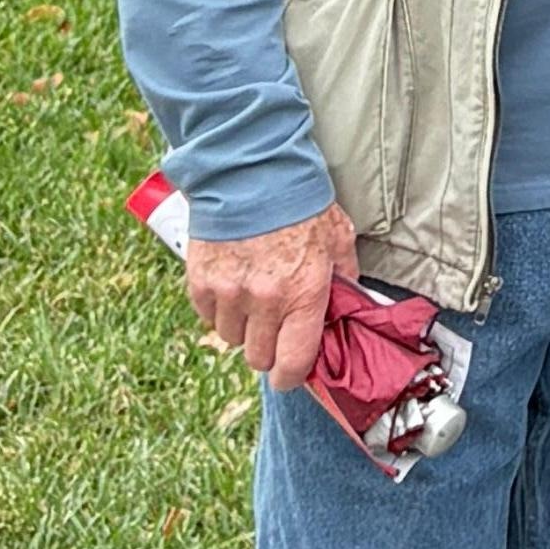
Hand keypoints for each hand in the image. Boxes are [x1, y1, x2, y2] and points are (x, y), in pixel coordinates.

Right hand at [184, 202, 354, 392]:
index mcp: (303, 294)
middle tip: (275, 325)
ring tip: (253, 296)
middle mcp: (265, 301)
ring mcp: (229, 293)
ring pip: (231, 339)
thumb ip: (344, 277)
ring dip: (243, 326)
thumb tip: (348, 305)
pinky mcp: (201, 283)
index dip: (291, 376)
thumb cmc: (301, 203)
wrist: (252, 171)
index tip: (290, 374)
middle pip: (258, 357)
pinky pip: (208, 316)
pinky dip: (219, 308)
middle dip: (268, 348)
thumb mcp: (338, 238)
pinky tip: (232, 282)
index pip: (293, 363)